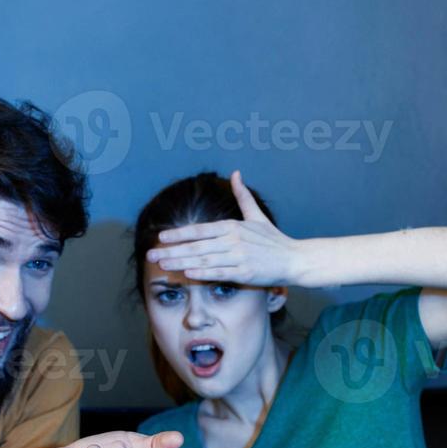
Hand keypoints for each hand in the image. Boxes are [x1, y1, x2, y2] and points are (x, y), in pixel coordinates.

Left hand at [145, 170, 303, 285]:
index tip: (161, 237)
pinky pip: (219, 273)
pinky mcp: (245, 272)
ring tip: (163, 266)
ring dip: (181, 262)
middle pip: (197, 245)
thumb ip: (243, 196)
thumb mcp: (257, 216)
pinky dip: (203, 273)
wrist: (295, 259)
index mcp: (233, 226)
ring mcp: (239, 256)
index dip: (179, 233)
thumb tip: (236, 173)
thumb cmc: (274, 240)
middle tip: (151, 256)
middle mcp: (234, 240)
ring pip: (204, 259)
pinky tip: (187, 274)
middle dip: (172, 251)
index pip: (200, 229)